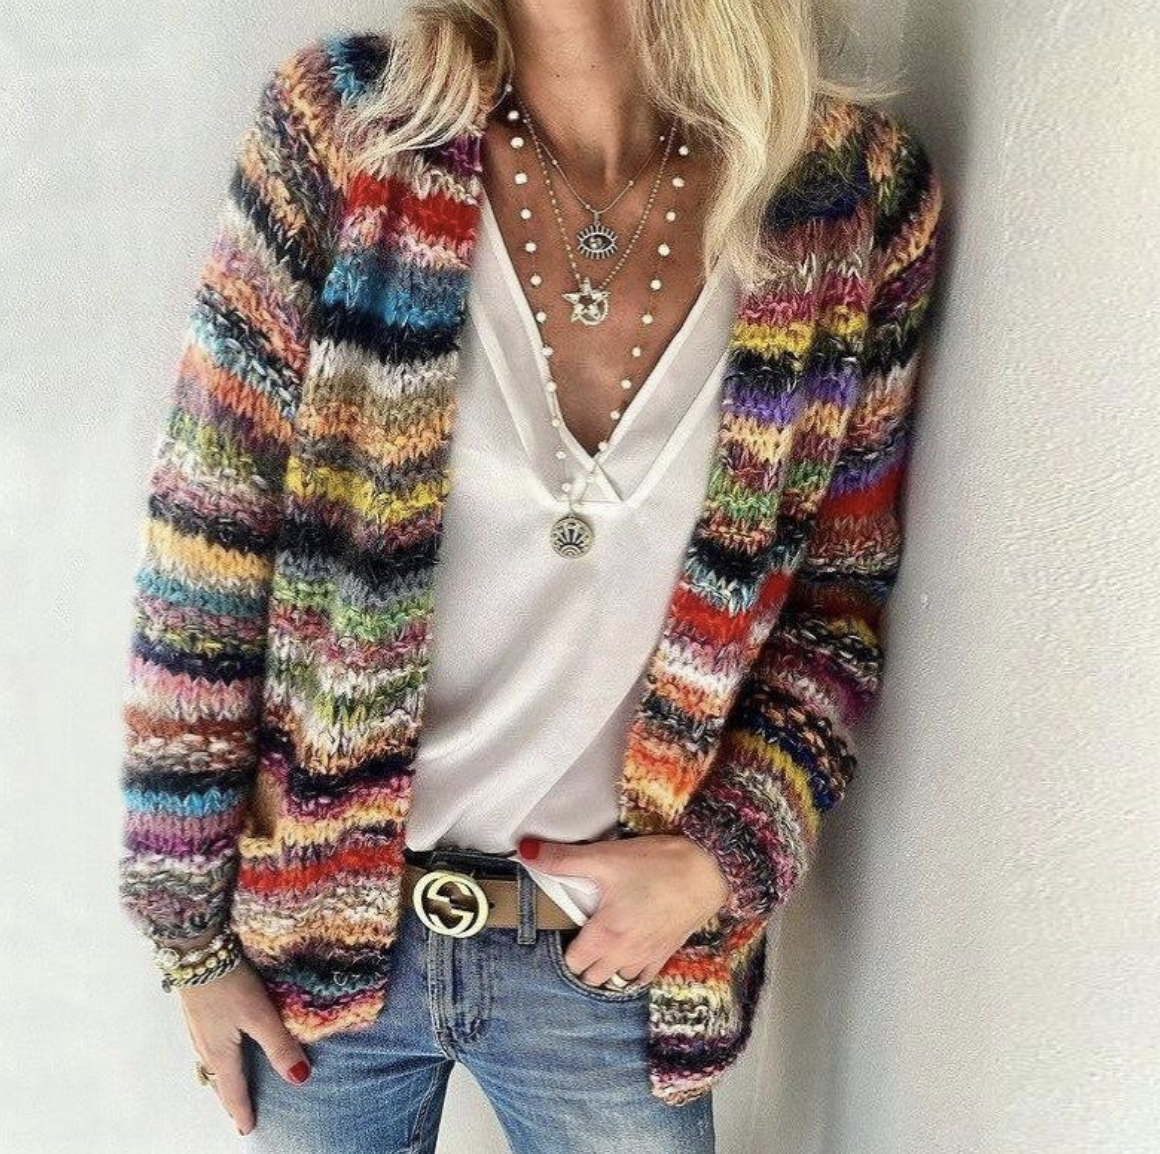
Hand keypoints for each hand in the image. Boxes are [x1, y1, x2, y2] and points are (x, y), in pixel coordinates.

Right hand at [176, 955, 311, 1134]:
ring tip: (231, 1087)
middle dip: (229, 1099)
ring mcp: (197, 1029)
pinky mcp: (197, 1013)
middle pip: (218, 1081)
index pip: (233, 1090)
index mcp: (220, 1052)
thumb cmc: (229, 983)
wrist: (196, 951)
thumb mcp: (260, 1015)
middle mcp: (204, 1046)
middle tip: (239, 1114)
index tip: (247, 1130)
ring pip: (210, 1065)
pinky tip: (220, 1050)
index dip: (242, 1110)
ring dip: (221, 1080)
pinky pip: (205, 1048)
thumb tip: (299, 1079)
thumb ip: (279, 1046)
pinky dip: (215, 1061)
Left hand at [518, 833, 730, 988]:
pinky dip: (632, 972)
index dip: (562, 949)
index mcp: (605, 936)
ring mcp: (648, 956)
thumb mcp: (605, 858)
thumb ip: (562, 859)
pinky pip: (643, 976)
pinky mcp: (668, 951)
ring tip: (600, 947)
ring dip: (606, 970)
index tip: (561, 932)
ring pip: (618, 980)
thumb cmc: (657, 865)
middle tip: (577, 937)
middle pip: (592, 977)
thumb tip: (525, 851)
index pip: (572, 963)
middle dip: (582, 963)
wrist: (709, 870)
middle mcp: (625, 954)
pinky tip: (629, 954)